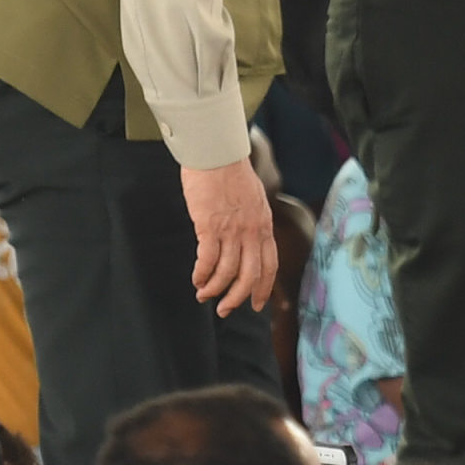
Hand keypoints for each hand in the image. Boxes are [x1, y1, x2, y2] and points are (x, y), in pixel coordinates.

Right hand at [178, 158, 277, 313]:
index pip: (268, 266)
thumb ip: (254, 222)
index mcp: (264, 227)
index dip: (262, 288)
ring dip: (215, 289)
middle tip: (225, 310)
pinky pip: (207, 260)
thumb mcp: (255, 200)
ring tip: (204, 295)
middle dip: (237, 298)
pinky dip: (201, 274)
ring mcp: (232, 231)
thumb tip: (247, 239)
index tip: (255, 304)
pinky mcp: (209, 227)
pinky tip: (196, 279)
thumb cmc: (231, 174)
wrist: (217, 154)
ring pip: (227, 273)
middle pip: (248, 276)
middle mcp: (252, 233)